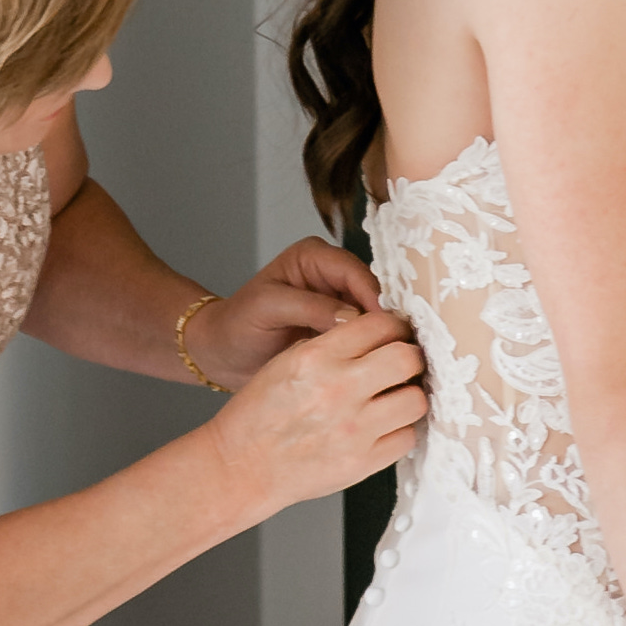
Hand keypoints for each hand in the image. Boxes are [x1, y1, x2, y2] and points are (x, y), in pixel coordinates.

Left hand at [184, 236, 381, 387]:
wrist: (222, 353)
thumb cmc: (237, 324)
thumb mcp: (268, 309)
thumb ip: (311, 308)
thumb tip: (354, 318)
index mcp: (314, 256)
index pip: (355, 272)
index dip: (374, 297)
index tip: (388, 325)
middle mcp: (332, 275)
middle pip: (373, 292)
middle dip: (386, 319)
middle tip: (403, 347)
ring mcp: (339, 304)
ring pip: (374, 317)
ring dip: (384, 337)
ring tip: (398, 360)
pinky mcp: (340, 330)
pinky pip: (365, 337)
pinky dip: (374, 351)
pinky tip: (383, 368)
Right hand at [206, 304, 424, 513]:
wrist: (243, 466)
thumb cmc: (260, 415)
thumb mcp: (287, 361)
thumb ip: (334, 345)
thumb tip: (379, 335)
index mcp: (317, 357)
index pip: (382, 326)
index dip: (395, 329)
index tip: (396, 337)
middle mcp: (338, 390)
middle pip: (408, 359)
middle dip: (410, 359)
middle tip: (403, 366)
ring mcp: (354, 430)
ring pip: (415, 400)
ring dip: (409, 396)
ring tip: (392, 399)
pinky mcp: (361, 463)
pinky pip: (406, 438)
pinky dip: (398, 431)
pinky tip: (381, 428)